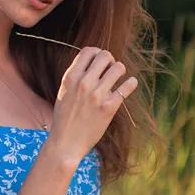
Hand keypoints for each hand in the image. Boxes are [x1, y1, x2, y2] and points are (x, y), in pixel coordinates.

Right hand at [47, 46, 137, 162]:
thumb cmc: (63, 119)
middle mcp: (83, 83)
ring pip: (118, 67)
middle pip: (105, 56)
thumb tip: (89, 62)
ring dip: (120, 70)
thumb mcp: (63, 92)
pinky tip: (130, 84)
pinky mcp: (109, 108)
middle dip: (110, 60)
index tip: (100, 61)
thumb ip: (74, 76)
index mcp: (70, 77)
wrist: (66, 143)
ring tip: (118, 78)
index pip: (88, 51)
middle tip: (110, 70)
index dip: (97, 53)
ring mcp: (97, 95)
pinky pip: (127, 86)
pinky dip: (131, 83)